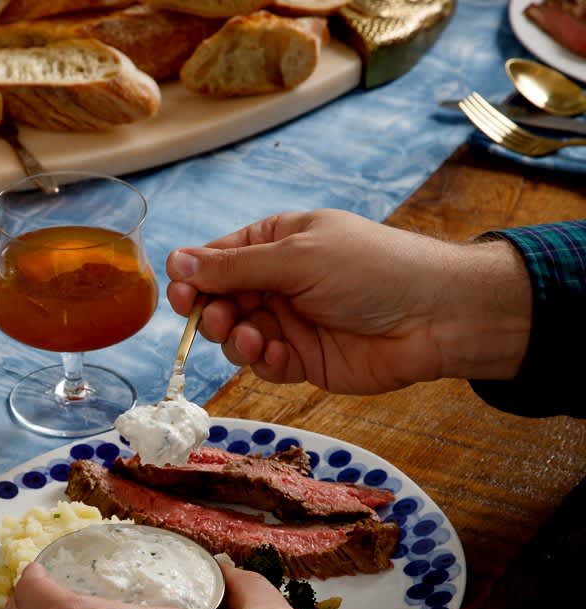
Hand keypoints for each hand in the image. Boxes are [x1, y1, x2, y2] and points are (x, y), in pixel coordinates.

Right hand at [166, 209, 531, 391]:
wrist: (432, 317)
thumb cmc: (371, 269)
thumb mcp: (298, 257)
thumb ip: (235, 266)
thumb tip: (176, 262)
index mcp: (277, 242)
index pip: (218, 259)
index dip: (194, 277)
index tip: (179, 294)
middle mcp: (279, 282)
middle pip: (221, 301)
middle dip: (213, 313)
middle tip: (219, 321)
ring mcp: (291, 323)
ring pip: (238, 338)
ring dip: (237, 340)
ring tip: (253, 339)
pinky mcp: (305, 361)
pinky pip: (266, 365)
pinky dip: (264, 363)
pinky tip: (278, 356)